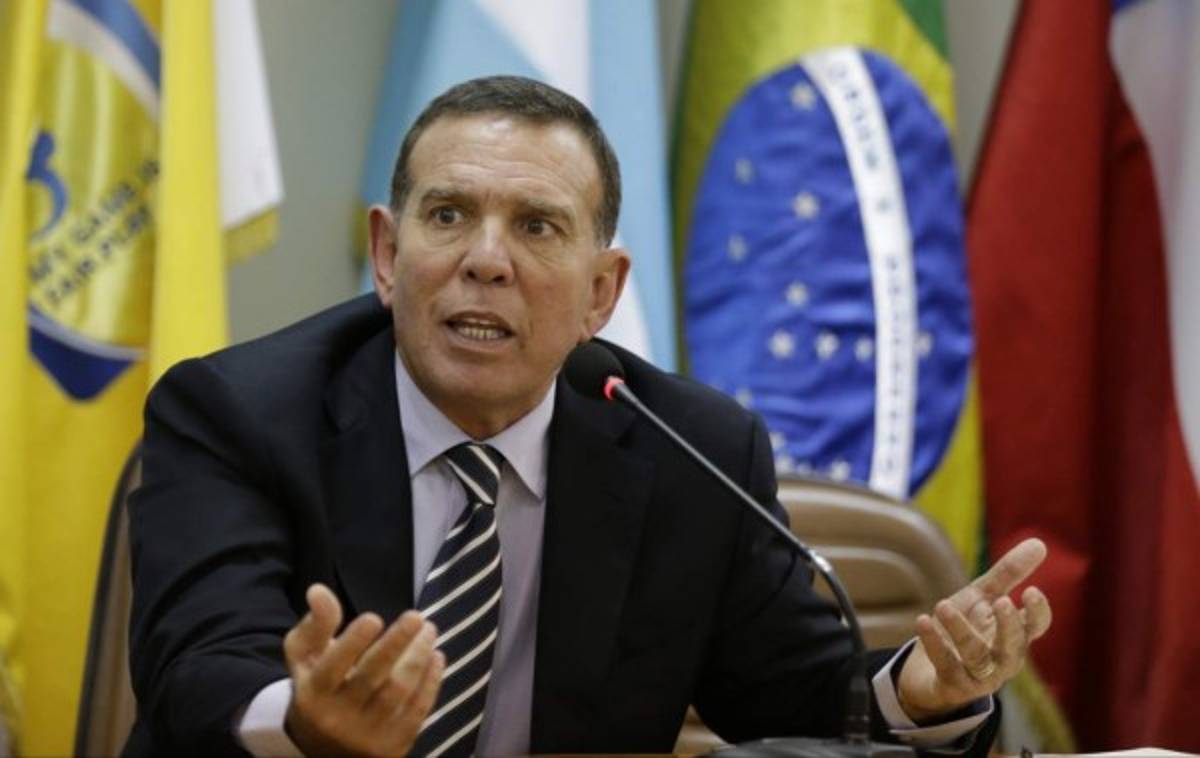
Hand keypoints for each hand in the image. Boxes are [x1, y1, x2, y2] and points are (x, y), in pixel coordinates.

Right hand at [283, 583, 443, 756]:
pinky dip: (430, 682)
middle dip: (397, 644)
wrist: (324, 749)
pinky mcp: (392, 747)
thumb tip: (319, 590)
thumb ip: (316, 624)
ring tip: (429, 632)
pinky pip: (416, 711)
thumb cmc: (318, 689)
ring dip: (419, 658)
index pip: (333, 667)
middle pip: (372, 677)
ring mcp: (366, 735)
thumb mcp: (305, 659)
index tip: (374, 617)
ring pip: (399, 693)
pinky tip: (436, 658)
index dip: (353, 642)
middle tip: (417, 617)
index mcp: (313, 693)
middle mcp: (338, 718)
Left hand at [896, 538, 1051, 721]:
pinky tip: (922, 621)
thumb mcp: (982, 598)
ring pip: (977, 656)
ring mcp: (979, 677)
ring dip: (961, 630)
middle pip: (1013, 647)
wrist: (927, 670)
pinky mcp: (952, 685)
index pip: (1035, 627)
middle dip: (1009, 626)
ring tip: (943, 604)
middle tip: (1001, 601)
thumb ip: (1008, 574)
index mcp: (1014, 637)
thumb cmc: (964, 629)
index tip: (1031, 591)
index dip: (1037, 613)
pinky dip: (934, 643)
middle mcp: (1002, 660)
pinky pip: (945, 664)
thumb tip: (1040, 543)